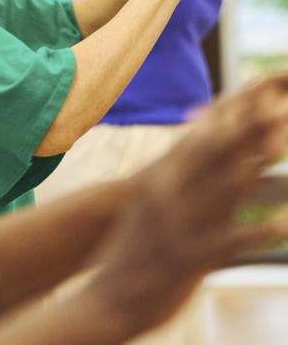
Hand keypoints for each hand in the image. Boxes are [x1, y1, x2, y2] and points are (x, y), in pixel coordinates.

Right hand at [88, 74, 287, 333]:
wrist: (111, 289)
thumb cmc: (138, 242)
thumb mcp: (154, 198)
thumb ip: (181, 167)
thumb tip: (205, 135)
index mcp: (163, 177)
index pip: (205, 137)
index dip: (235, 115)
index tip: (262, 93)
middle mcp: (172, 193)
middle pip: (219, 154)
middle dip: (252, 130)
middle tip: (283, 109)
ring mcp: (181, 223)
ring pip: (228, 189)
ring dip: (262, 169)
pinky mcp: (193, 257)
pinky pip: (232, 242)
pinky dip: (261, 232)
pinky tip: (287, 226)